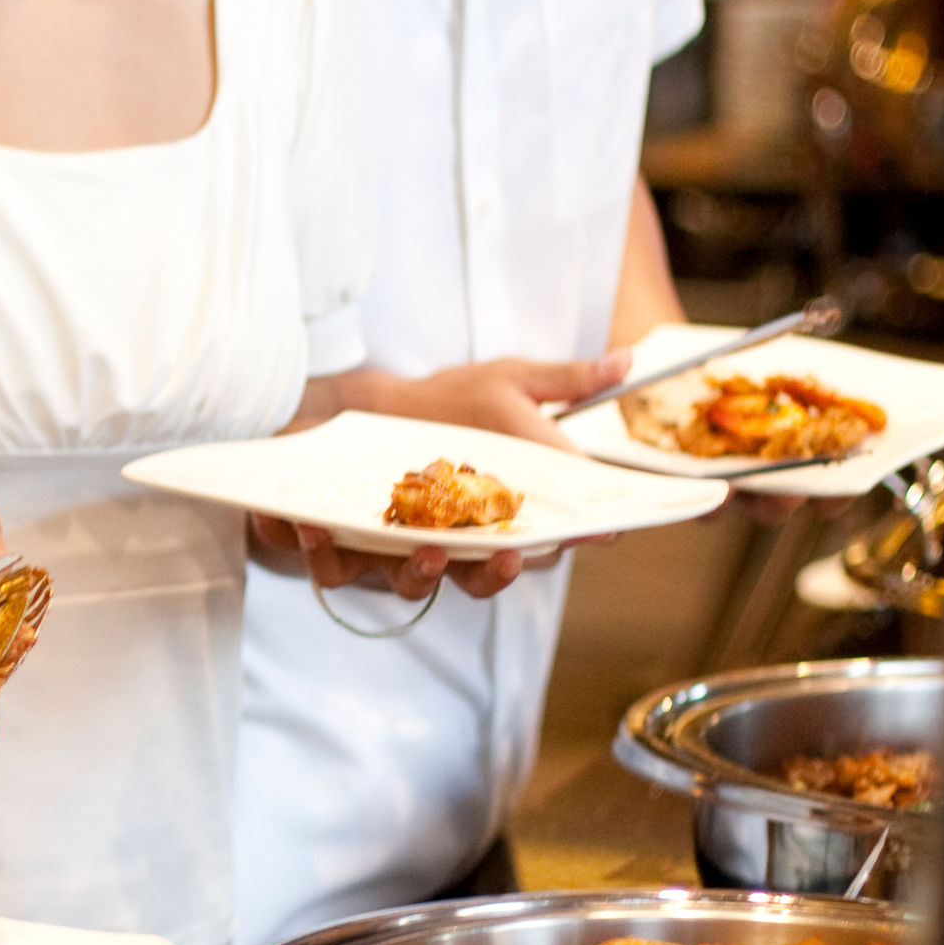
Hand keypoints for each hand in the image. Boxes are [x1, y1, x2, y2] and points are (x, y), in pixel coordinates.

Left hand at [246, 356, 630, 605]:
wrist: (361, 403)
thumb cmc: (447, 401)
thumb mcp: (509, 384)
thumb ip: (565, 382)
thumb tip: (627, 358)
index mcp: (499, 516)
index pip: (543, 542)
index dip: (571, 542)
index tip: (600, 532)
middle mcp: (453, 545)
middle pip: (482, 580)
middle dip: (496, 574)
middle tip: (510, 555)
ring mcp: (396, 552)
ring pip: (411, 587)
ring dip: (420, 575)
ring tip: (424, 551)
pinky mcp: (341, 550)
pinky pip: (332, 570)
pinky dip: (325, 555)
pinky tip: (316, 527)